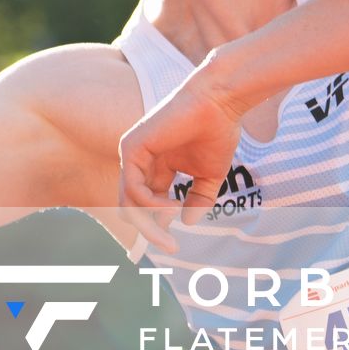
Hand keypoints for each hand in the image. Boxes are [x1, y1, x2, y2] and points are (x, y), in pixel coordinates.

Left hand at [117, 70, 252, 253]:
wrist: (220, 102)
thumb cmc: (218, 131)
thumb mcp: (209, 176)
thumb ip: (198, 200)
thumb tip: (188, 223)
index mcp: (156, 167)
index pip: (146, 204)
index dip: (157, 226)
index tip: (173, 245)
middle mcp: (140, 162)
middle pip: (132, 207)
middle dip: (149, 231)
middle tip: (170, 247)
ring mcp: (133, 154)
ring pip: (128, 202)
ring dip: (150, 221)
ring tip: (173, 223)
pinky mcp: (131, 148)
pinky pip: (134, 188)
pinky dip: (151, 203)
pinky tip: (171, 205)